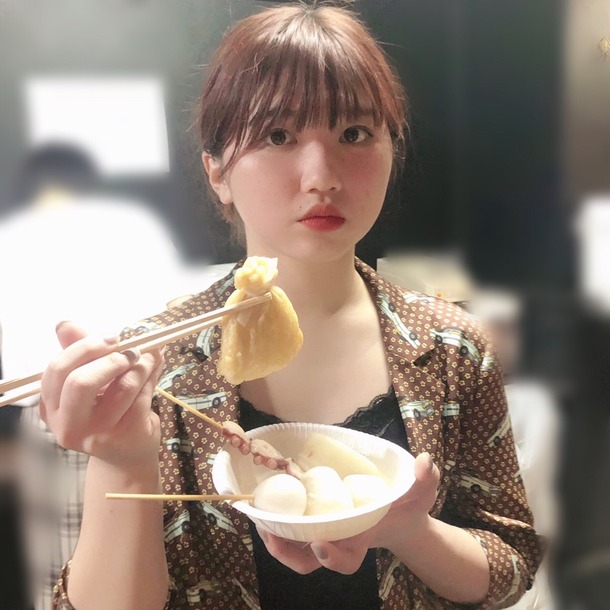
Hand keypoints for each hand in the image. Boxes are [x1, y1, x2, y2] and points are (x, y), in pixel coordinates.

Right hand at [40, 321, 165, 466]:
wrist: (129, 450)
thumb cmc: (109, 408)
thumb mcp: (93, 379)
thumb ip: (81, 352)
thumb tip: (64, 324)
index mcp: (51, 406)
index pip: (57, 370)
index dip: (85, 348)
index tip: (113, 337)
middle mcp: (67, 424)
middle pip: (79, 382)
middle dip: (110, 358)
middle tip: (131, 349)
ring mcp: (95, 434)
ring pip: (121, 387)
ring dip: (141, 364)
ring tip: (150, 355)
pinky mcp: (123, 436)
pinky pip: (142, 397)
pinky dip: (152, 376)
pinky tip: (156, 367)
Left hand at [257, 452, 440, 574]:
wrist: (397, 511)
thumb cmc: (406, 505)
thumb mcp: (420, 492)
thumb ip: (425, 479)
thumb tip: (424, 461)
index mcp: (362, 539)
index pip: (347, 560)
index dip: (332, 557)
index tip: (321, 543)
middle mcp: (339, 541)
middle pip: (308, 560)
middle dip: (288, 551)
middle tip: (272, 532)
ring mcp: (325, 532)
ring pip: (294, 548)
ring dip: (274, 538)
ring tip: (261, 518)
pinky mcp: (314, 518)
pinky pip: (291, 527)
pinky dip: (277, 519)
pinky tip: (267, 502)